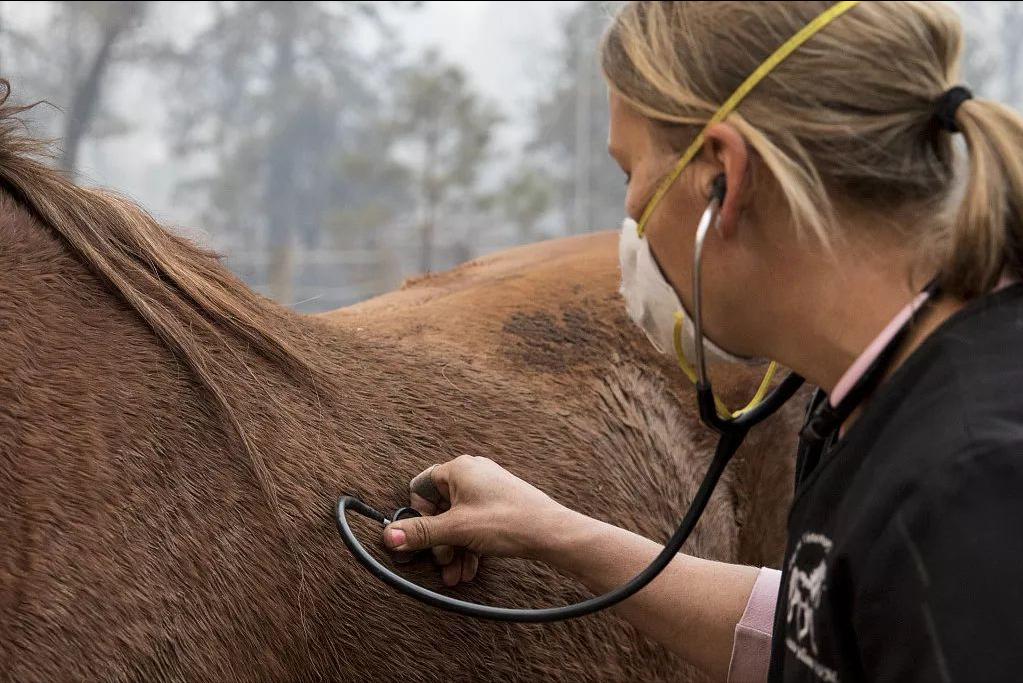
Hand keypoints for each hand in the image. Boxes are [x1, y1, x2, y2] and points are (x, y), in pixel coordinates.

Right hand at [381, 454, 568, 585]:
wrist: (551, 532)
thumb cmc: (507, 521)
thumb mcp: (457, 530)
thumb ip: (421, 533)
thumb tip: (388, 536)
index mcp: (459, 469)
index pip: (422, 486)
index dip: (418, 514)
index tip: (420, 537)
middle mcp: (473, 474)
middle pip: (440, 508)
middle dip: (439, 541)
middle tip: (443, 562)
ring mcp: (487, 490)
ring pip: (458, 521)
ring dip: (453, 550)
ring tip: (455, 576)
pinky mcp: (499, 507)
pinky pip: (474, 525)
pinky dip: (469, 547)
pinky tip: (469, 571)